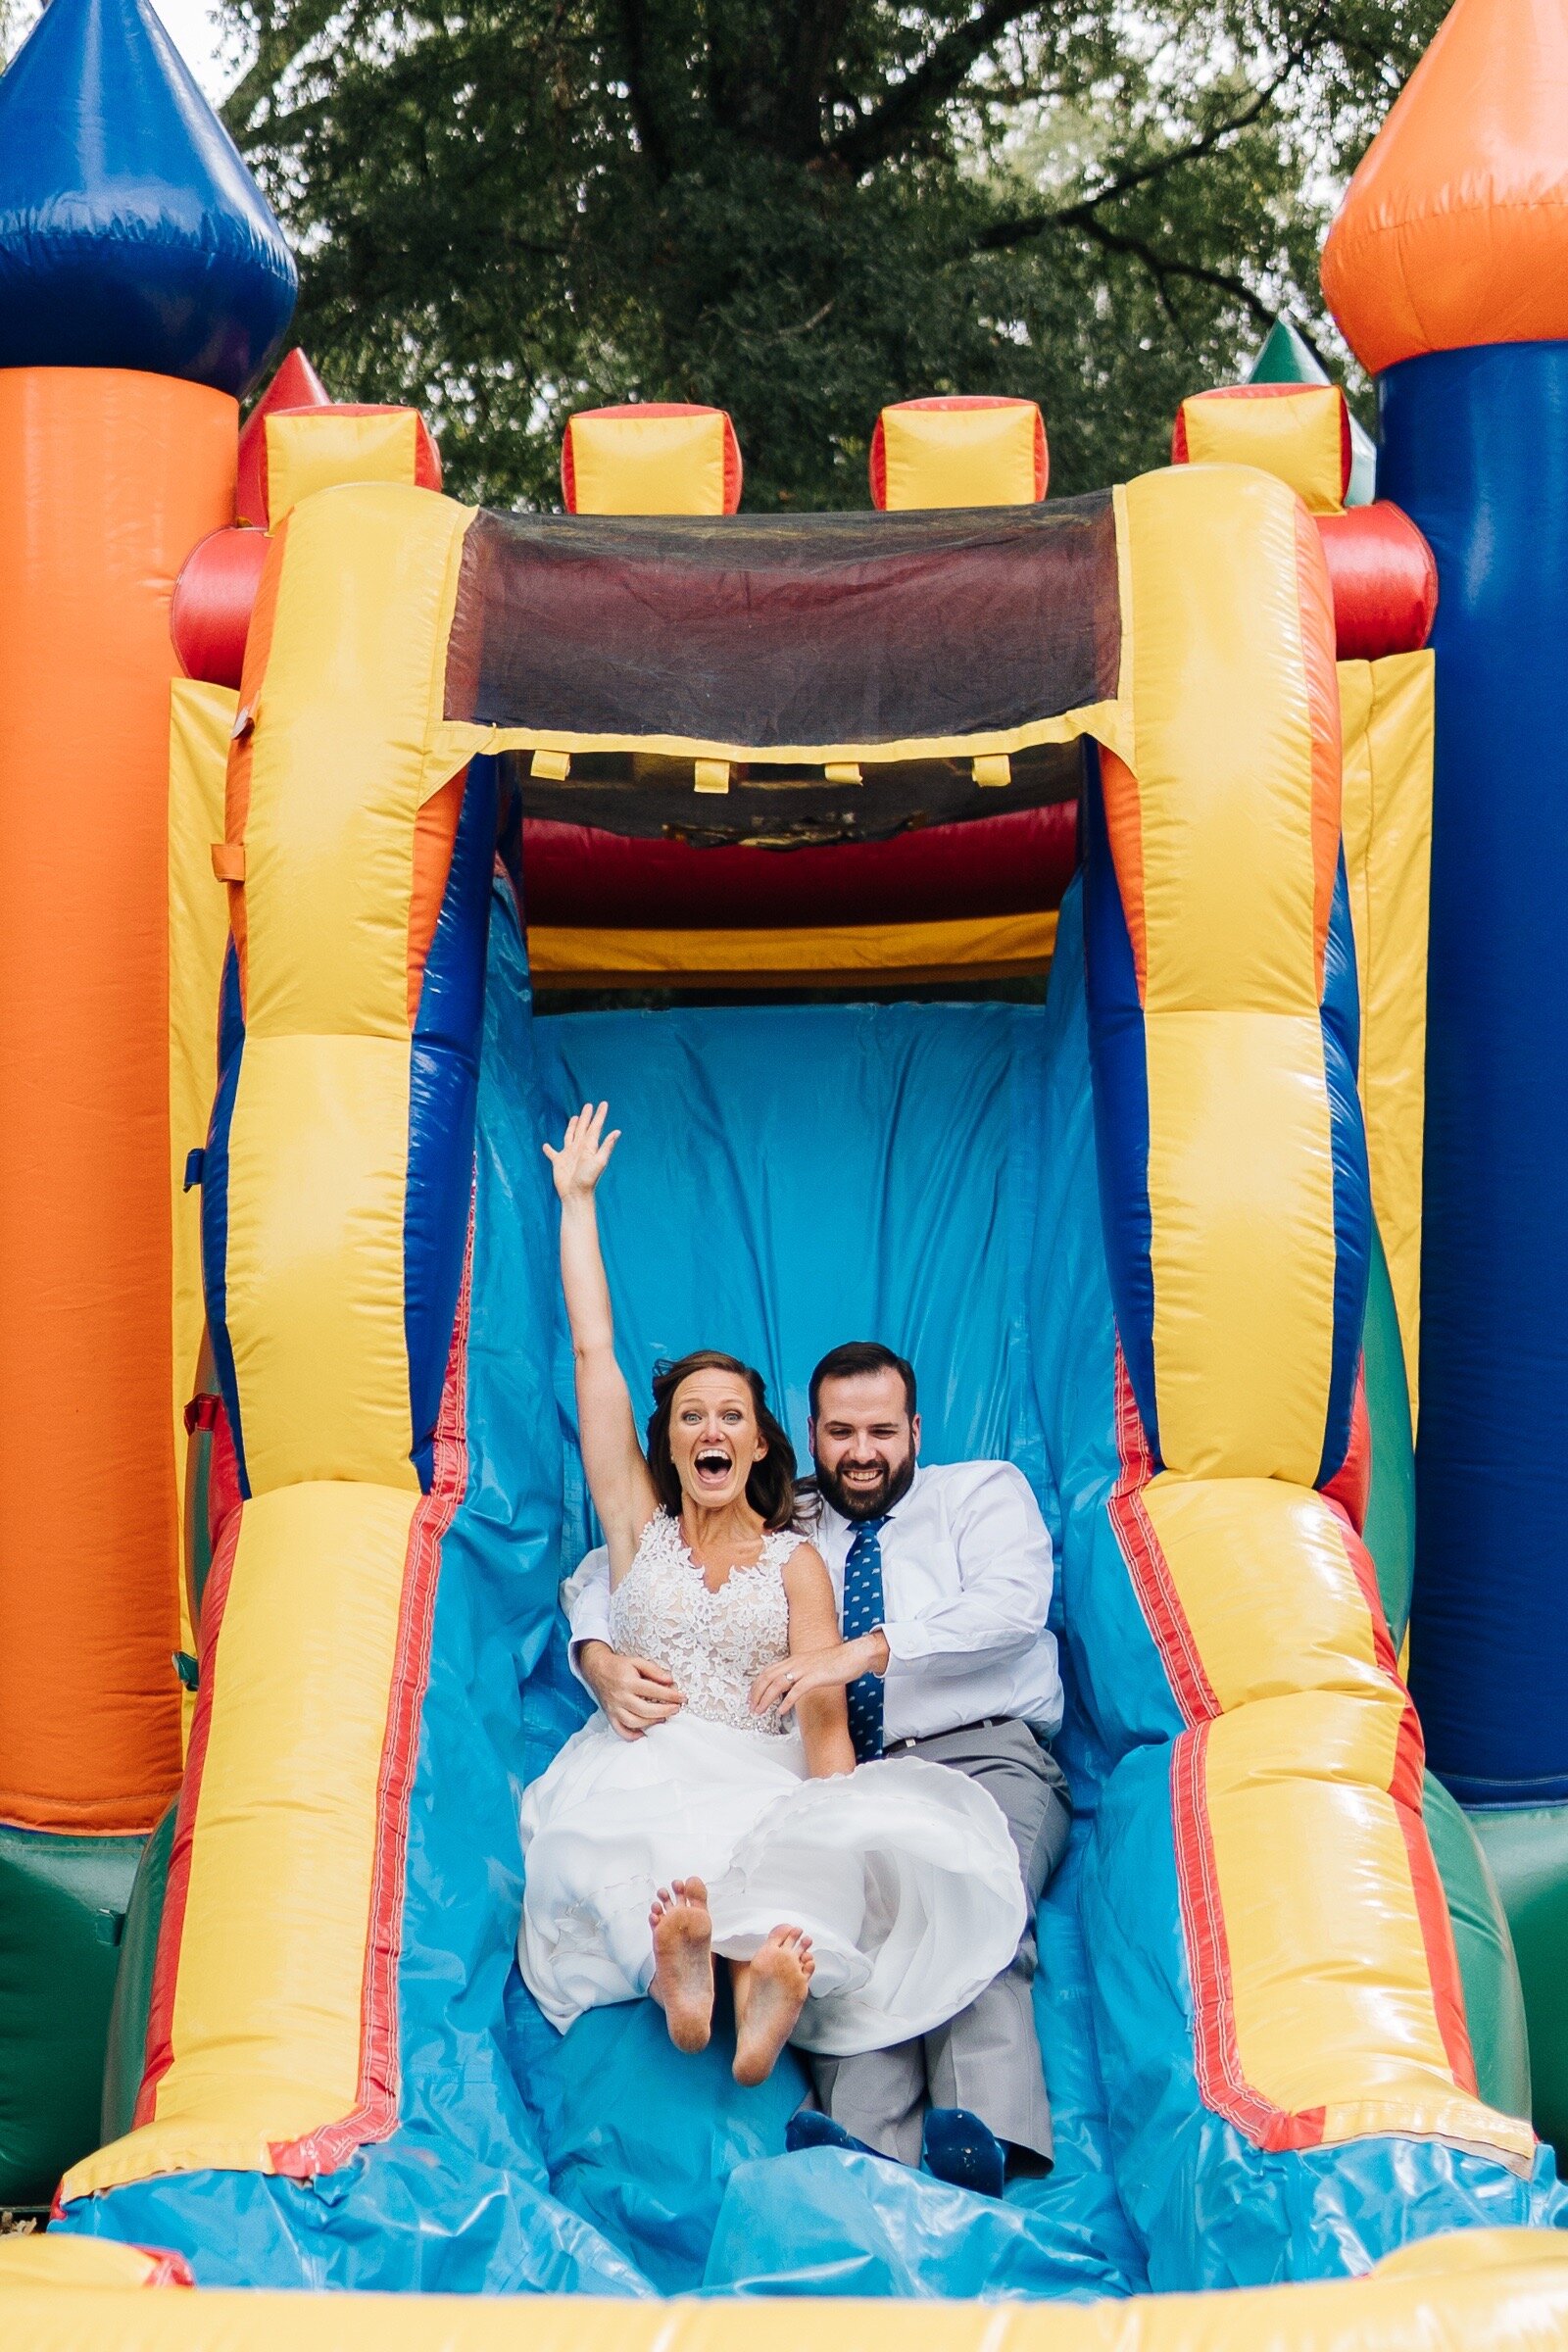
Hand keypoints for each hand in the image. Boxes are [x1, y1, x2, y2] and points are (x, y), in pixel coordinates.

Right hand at [543, 1101, 619, 1204]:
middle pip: (583, 1128)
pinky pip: (552, 1153)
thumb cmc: (588, 1179)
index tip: (603, 1104)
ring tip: (574, 1118)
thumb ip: (607, 1146)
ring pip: (570, 1136)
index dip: (599, 1116)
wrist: (575, 1194)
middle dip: (586, 1117)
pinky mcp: (558, 1162)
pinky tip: (545, 1145)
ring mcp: (568, 1154)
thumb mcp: (599, 1161)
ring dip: (572, 1127)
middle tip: (588, 1105)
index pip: (595, 1127)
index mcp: (589, 1146)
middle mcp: (579, 1148)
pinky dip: (548, 1149)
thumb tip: (617, 1131)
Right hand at [579, 1641, 682, 1739]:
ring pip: (634, 1722)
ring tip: (663, 1718)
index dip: (670, 1695)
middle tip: (676, 1709)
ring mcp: (614, 1708)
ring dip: (651, 1723)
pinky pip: (620, 1730)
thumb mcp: (637, 1661)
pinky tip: (644, 1733)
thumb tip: (670, 1680)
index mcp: (628, 1682)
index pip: (653, 1691)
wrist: (597, 1669)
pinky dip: (632, 1736)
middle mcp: (620, 1697)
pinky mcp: (610, 1715)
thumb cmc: (619, 1666)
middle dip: (664, 1711)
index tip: (682, 1698)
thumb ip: (654, 1670)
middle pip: (645, 1710)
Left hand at [750, 1632, 888, 1719]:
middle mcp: (795, 1663)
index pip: (768, 1671)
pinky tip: (781, 1711)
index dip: (756, 1686)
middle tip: (752, 1709)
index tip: (751, 1699)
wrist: (853, 1656)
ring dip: (766, 1699)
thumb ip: (799, 1674)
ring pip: (778, 1683)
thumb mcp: (811, 1667)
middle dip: (756, 1694)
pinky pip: (797, 1690)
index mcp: (794, 1660)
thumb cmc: (835, 1663)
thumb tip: (789, 1687)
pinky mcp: (815, 1676)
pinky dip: (786, 1701)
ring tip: (760, 1711)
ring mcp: (805, 1669)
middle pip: (768, 1677)